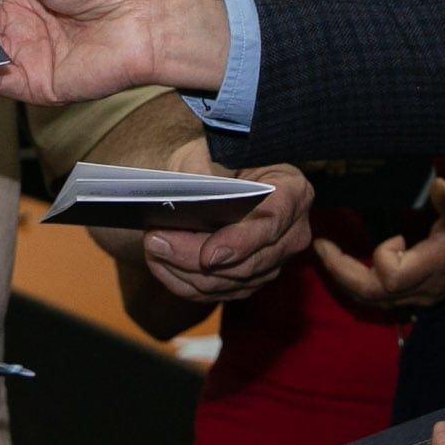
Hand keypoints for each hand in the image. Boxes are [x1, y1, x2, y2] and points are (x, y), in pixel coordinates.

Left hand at [126, 133, 312, 305]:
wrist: (221, 173)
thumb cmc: (221, 158)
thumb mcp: (215, 151)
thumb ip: (208, 173)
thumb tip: (191, 201)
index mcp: (293, 191)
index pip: (272, 222)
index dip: (240, 242)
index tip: (208, 256)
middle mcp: (291, 233)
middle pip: (246, 262)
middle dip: (194, 257)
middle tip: (155, 241)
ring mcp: (273, 261)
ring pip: (228, 282)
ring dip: (184, 271)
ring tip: (151, 248)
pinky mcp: (251, 280)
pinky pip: (217, 293)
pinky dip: (185, 282)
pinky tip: (159, 264)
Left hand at [312, 178, 444, 315]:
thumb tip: (439, 186)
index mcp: (433, 266)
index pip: (391, 277)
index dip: (383, 255)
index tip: (396, 233)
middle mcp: (422, 288)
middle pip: (369, 295)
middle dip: (340, 270)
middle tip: (320, 244)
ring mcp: (418, 295)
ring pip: (370, 299)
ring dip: (343, 276)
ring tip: (327, 250)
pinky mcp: (415, 293)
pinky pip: (377, 296)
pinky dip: (356, 279)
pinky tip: (346, 259)